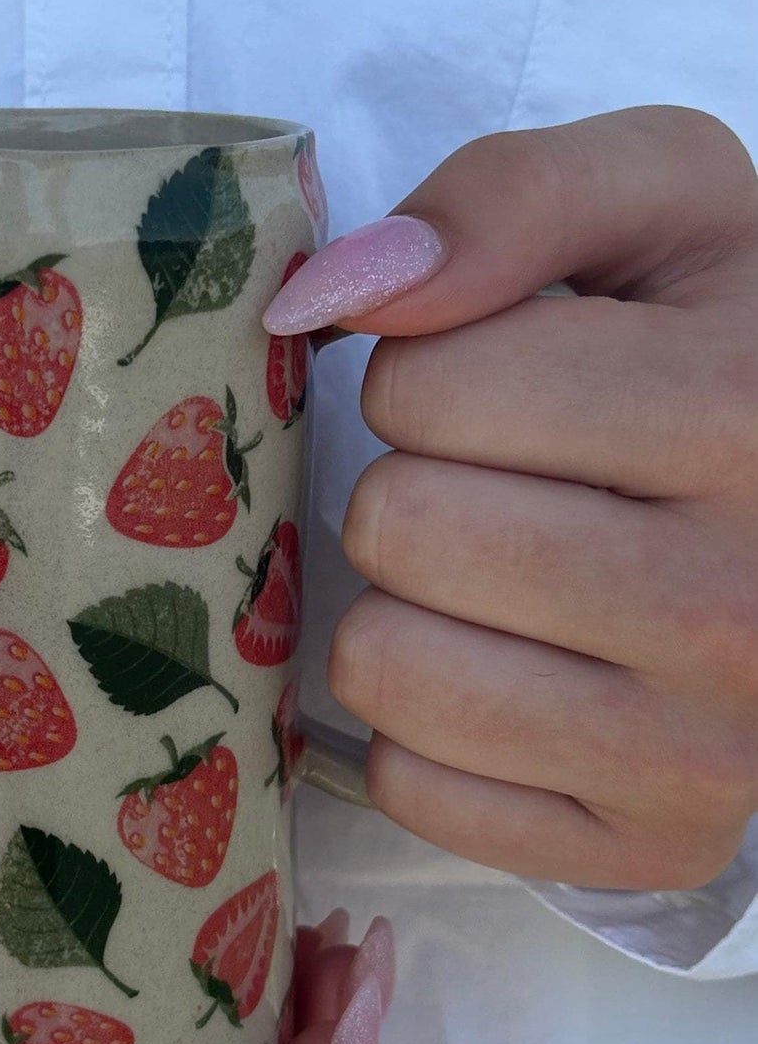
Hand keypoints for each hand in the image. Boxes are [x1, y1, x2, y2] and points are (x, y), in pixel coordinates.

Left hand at [264, 105, 757, 890]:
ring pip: (387, 669)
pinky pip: (415, 787)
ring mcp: (709, 753)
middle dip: (417, 483)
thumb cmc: (733, 340)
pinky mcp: (657, 845)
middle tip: (511, 482)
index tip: (512, 380)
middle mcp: (742, 608)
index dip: (435, 368)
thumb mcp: (666, 204)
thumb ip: (508, 198)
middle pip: (396, 528)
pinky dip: (429, 725)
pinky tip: (518, 669)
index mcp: (744, 415)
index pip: (424, 387)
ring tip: (506, 573)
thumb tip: (328, 296)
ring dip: (408, 606)